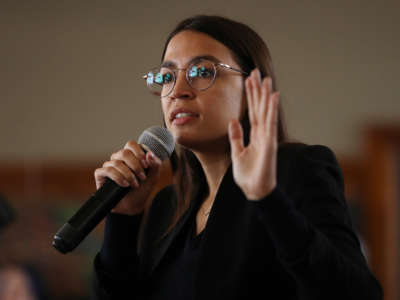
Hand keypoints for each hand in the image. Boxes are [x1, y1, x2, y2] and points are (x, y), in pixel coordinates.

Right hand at [94, 140, 162, 214]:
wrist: (133, 206)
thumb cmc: (142, 190)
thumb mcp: (153, 177)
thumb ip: (155, 165)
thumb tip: (150, 153)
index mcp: (130, 156)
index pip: (131, 144)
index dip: (138, 152)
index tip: (146, 165)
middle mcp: (118, 159)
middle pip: (124, 152)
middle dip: (135, 166)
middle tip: (142, 177)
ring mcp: (109, 166)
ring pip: (116, 162)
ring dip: (128, 174)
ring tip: (135, 185)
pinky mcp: (101, 175)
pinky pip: (106, 170)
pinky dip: (117, 177)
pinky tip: (124, 185)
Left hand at [228, 69, 278, 199]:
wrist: (254, 190)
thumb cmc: (248, 174)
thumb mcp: (237, 152)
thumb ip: (236, 136)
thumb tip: (233, 121)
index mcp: (255, 135)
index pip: (252, 111)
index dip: (251, 96)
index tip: (248, 80)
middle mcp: (262, 133)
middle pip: (259, 107)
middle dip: (257, 90)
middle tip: (256, 72)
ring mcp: (267, 137)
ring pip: (266, 112)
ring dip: (266, 95)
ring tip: (265, 79)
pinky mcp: (269, 144)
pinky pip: (269, 123)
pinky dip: (271, 110)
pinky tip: (273, 96)